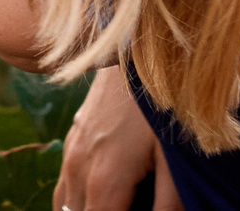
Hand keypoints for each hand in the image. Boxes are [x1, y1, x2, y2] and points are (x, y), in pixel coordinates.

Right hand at [55, 67, 179, 210]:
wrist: (135, 45)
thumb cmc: (162, 103)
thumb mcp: (174, 158)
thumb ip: (169, 204)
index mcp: (105, 182)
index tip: (139, 209)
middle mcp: (78, 169)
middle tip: (132, 202)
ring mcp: (72, 151)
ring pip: (66, 205)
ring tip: (119, 202)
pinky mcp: (73, 136)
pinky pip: (64, 184)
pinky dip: (78, 199)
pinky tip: (105, 194)